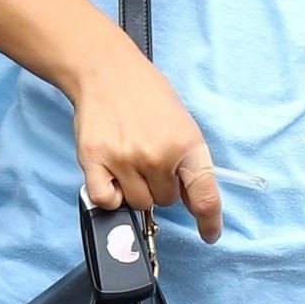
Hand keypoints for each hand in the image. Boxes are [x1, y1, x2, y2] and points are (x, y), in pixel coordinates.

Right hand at [71, 38, 223, 244]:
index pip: (205, 196)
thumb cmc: (145, 93)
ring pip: (137, 203)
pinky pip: (106, 200)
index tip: (210, 234)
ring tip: (129, 158)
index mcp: (187, 144)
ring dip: (135, 189)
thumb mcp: (182, 121)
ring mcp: (124, 160)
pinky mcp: (94, 161)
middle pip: (164, 202)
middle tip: (149, 157)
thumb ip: (188, 161)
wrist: (105, 69)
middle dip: (160, 187)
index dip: (209, 221)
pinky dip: (109, 194)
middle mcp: (157, 155)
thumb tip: (193, 199)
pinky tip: (111, 173)